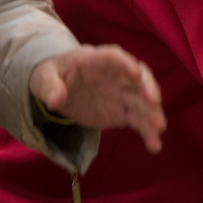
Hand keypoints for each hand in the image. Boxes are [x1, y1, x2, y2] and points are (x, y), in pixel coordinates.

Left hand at [30, 45, 165, 154]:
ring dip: (152, 113)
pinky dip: (147, 132)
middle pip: (138, 78)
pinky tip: (154, 146)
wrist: (57, 87)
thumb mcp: (44, 77)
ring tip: (159, 129)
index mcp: (95, 60)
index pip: (114, 57)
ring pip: (142, 101)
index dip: (126, 64)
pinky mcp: (122, 111)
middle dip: (148, 87)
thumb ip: (50, 87)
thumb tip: (56, 100)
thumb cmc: (52, 74)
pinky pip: (138, 121)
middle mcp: (116, 75)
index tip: (135, 74)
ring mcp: (121, 93)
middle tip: (154, 102)